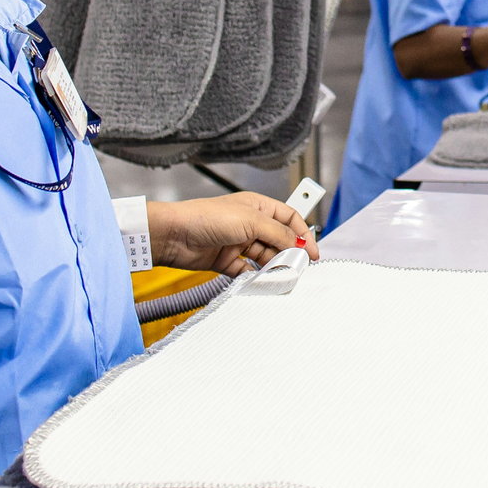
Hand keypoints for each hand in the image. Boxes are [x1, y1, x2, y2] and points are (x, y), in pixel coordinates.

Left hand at [148, 192, 317, 274]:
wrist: (174, 235)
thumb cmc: (206, 217)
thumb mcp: (251, 221)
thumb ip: (278, 233)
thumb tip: (300, 243)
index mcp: (258, 207)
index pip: (289, 219)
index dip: (304, 234)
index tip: (313, 252)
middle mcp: (249, 223)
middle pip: (279, 240)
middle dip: (290, 253)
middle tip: (298, 267)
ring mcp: (238, 242)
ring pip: (265, 257)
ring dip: (273, 266)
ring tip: (280, 275)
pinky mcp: (226, 260)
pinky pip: (247, 271)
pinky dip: (255, 277)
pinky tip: (260, 280)